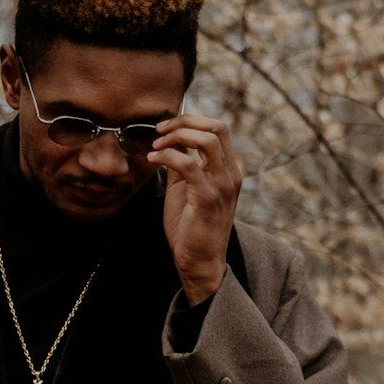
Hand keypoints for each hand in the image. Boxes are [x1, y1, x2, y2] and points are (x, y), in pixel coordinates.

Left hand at [149, 114, 241, 304]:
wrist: (199, 263)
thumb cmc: (191, 229)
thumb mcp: (187, 189)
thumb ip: (183, 165)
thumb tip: (172, 141)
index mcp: (228, 171)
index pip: (218, 129)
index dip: (191, 120)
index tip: (166, 128)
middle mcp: (230, 175)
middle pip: (216, 127)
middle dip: (184, 122)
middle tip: (160, 131)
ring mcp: (222, 186)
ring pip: (206, 140)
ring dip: (176, 136)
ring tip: (156, 146)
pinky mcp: (207, 198)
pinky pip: (188, 164)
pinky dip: (167, 156)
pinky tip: (153, 160)